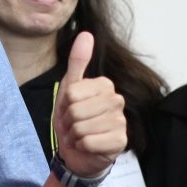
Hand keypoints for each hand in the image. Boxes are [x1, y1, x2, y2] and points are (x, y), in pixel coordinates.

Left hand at [51, 32, 125, 179]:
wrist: (77, 152)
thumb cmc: (73, 120)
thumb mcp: (69, 89)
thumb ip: (78, 62)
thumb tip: (86, 34)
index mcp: (105, 85)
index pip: (72, 92)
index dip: (65, 104)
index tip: (70, 109)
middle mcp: (117, 100)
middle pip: (76, 110)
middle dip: (68, 121)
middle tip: (74, 125)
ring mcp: (121, 121)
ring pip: (82, 127)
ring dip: (74, 135)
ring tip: (80, 135)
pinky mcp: (120, 141)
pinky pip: (89, 142)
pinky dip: (82, 147)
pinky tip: (88, 146)